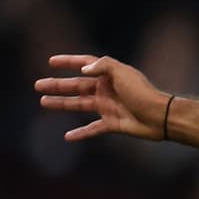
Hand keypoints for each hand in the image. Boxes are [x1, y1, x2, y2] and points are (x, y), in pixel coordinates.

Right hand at [34, 54, 170, 141]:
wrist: (160, 117)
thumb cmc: (142, 93)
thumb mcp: (122, 73)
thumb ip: (102, 66)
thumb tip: (83, 71)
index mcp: (109, 75)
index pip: (85, 64)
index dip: (68, 62)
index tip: (51, 62)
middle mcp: (107, 89)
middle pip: (77, 86)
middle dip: (57, 86)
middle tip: (38, 86)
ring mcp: (109, 106)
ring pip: (80, 104)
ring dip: (62, 104)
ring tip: (43, 103)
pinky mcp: (113, 123)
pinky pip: (93, 128)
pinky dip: (81, 132)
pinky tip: (67, 136)